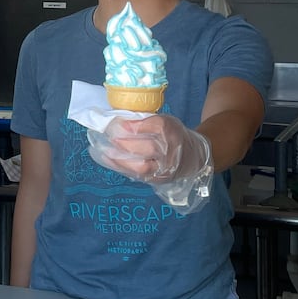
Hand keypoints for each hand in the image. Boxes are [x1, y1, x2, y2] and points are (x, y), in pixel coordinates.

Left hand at [86, 113, 214, 210]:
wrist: (193, 157)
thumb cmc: (173, 135)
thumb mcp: (165, 121)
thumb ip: (145, 121)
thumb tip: (117, 118)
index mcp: (173, 131)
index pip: (158, 127)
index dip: (137, 126)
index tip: (120, 123)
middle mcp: (171, 151)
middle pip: (149, 148)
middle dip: (125, 143)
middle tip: (109, 136)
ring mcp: (165, 169)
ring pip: (142, 166)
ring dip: (120, 158)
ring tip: (104, 149)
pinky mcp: (158, 180)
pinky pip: (137, 175)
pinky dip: (119, 166)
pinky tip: (107, 158)